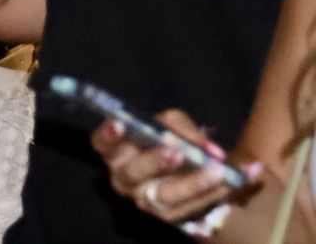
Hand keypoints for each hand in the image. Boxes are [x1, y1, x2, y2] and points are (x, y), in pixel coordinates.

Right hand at [93, 109, 259, 224]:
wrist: (191, 174)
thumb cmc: (170, 141)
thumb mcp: (171, 125)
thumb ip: (181, 128)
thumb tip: (207, 146)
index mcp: (117, 152)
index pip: (102, 144)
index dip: (107, 135)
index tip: (120, 124)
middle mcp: (125, 179)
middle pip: (134, 172)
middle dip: (155, 162)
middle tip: (177, 152)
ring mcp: (146, 201)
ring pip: (165, 195)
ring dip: (192, 183)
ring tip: (217, 171)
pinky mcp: (171, 217)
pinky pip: (193, 207)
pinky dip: (219, 192)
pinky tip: (240, 178)